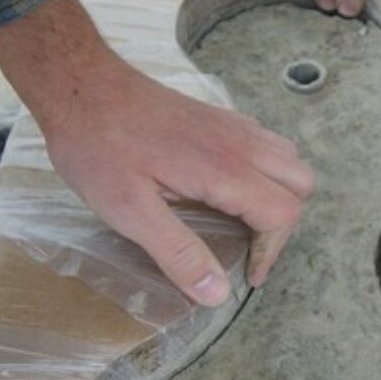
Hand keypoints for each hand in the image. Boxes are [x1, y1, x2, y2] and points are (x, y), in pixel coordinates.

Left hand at [0, 0, 313, 305]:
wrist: (80, 85)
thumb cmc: (99, 147)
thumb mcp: (130, 212)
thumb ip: (179, 253)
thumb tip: (217, 294)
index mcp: (224, 171)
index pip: (282, 214)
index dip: (270, 252)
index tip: (247, 275)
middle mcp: (239, 144)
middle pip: (300, 184)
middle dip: (283, 222)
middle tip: (249, 245)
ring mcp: (231, 125)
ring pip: (289, 159)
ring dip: (279, 192)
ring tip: (243, 217)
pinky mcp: (218, 116)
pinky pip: (265, 142)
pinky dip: (265, 168)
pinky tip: (228, 184)